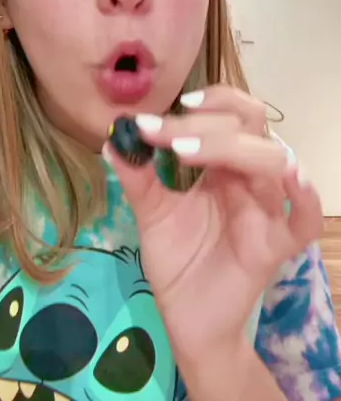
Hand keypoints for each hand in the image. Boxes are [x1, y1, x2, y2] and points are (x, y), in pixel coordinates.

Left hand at [104, 84, 322, 363]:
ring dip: (233, 148)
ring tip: (187, 149)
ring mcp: (266, 210)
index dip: (210, 102)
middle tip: (167, 136)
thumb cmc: (176, 256)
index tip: (173, 107)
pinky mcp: (275, 247)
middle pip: (250, 129)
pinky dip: (305, 198)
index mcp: (224, 163)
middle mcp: (249, 178)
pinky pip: (305, 221)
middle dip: (207, 124)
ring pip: (273, 161)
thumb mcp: (150, 211)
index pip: (231, 115)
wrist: (184, 315)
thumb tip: (111, 138)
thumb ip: (137, 176)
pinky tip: (291, 180)